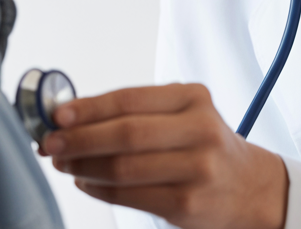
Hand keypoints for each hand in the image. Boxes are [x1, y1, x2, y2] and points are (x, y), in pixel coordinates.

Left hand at [43, 83, 287, 228]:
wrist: (250, 187)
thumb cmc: (204, 146)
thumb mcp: (184, 114)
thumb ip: (137, 112)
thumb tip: (72, 117)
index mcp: (194, 98)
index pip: (130, 100)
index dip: (88, 108)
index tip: (57, 116)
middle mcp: (200, 129)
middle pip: (126, 134)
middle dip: (80, 139)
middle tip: (50, 144)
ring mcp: (197, 168)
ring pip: (124, 168)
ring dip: (84, 166)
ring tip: (64, 163)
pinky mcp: (188, 202)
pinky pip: (129, 196)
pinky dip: (99, 189)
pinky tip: (86, 181)